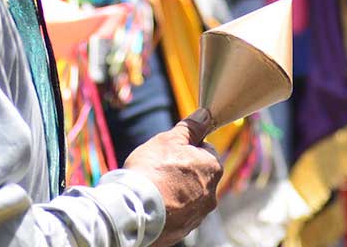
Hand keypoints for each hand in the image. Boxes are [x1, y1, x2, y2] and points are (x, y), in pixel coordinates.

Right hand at [123, 109, 221, 246]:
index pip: (206, 150)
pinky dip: (169, 210)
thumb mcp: (169, 140)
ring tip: (154, 189)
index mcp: (212, 168)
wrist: (134, 209)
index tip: (172, 151)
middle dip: (183, 171)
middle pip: (199, 175)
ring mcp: (198, 215)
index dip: (188, 148)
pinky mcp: (183, 231)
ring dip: (176, 192)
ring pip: (189, 197)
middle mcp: (211, 194)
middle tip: (160, 169)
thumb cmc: (152, 170)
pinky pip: (179, 216)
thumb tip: (204, 115)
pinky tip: (154, 205)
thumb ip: (190, 128)